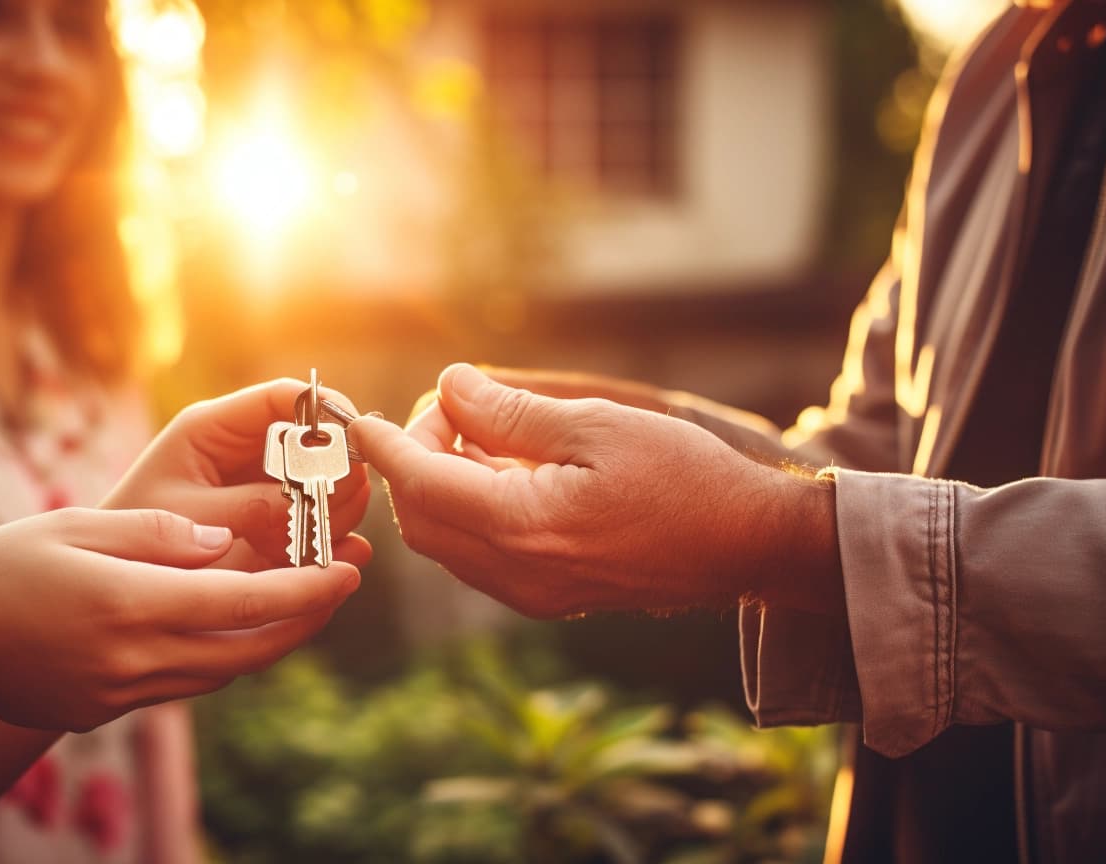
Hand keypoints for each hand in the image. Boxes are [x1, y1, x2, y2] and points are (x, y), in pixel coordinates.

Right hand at [0, 507, 360, 731]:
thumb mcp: (78, 527)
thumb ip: (158, 535)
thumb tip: (223, 540)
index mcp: (133, 606)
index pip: (246, 602)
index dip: (307, 590)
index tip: (349, 570)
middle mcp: (136, 660)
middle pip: (250, 650)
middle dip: (306, 620)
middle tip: (342, 583)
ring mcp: (123, 694)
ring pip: (223, 673)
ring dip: (269, 640)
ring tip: (302, 600)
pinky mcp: (109, 711)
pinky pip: (185, 683)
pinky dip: (222, 654)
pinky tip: (233, 623)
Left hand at [102, 379, 371, 570]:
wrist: (113, 583)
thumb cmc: (130, 541)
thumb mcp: (185, 518)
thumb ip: (248, 507)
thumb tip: (311, 501)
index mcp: (215, 429)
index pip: (285, 397)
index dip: (327, 409)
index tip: (356, 439)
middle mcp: (247, 451)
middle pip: (321, 442)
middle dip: (336, 476)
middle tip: (325, 514)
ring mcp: (266, 487)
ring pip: (332, 483)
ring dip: (335, 513)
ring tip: (309, 547)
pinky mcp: (278, 524)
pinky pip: (325, 522)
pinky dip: (334, 541)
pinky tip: (333, 559)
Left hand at [350, 364, 841, 617]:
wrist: (744, 544)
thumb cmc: (684, 478)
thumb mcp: (596, 425)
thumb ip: (511, 412)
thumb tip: (450, 386)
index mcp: (524, 526)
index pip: (421, 484)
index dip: (385, 447)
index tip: (360, 418)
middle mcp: (517, 571)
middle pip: (422, 519)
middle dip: (414, 461)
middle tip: (451, 412)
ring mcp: (531, 592)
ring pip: (446, 541)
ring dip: (439, 487)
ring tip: (476, 434)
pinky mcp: (547, 595)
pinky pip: (478, 555)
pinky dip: (468, 510)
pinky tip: (499, 472)